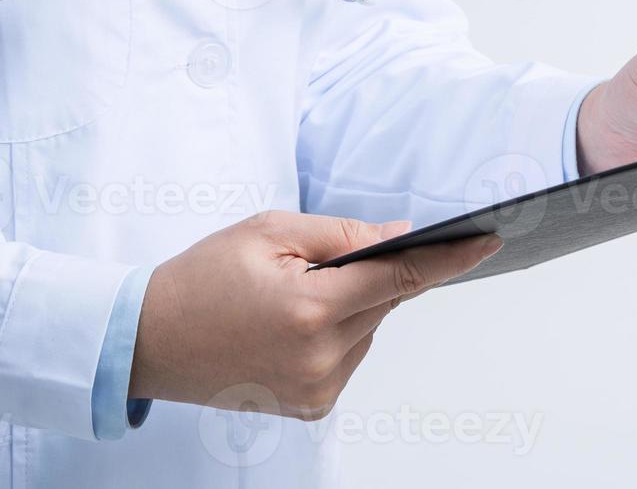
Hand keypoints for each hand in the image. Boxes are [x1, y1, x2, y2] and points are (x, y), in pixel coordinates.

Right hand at [129, 211, 500, 418]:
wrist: (148, 338)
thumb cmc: (203, 277)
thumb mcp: (268, 231)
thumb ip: (342, 235)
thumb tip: (401, 235)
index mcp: (310, 308)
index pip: (400, 277)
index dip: (448, 258)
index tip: (488, 241)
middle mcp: (320, 357)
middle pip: (385, 300)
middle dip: (369, 273)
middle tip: (319, 262)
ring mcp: (317, 389)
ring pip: (369, 328)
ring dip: (351, 305)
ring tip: (292, 297)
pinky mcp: (311, 406)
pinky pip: (349, 354)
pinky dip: (336, 332)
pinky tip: (291, 324)